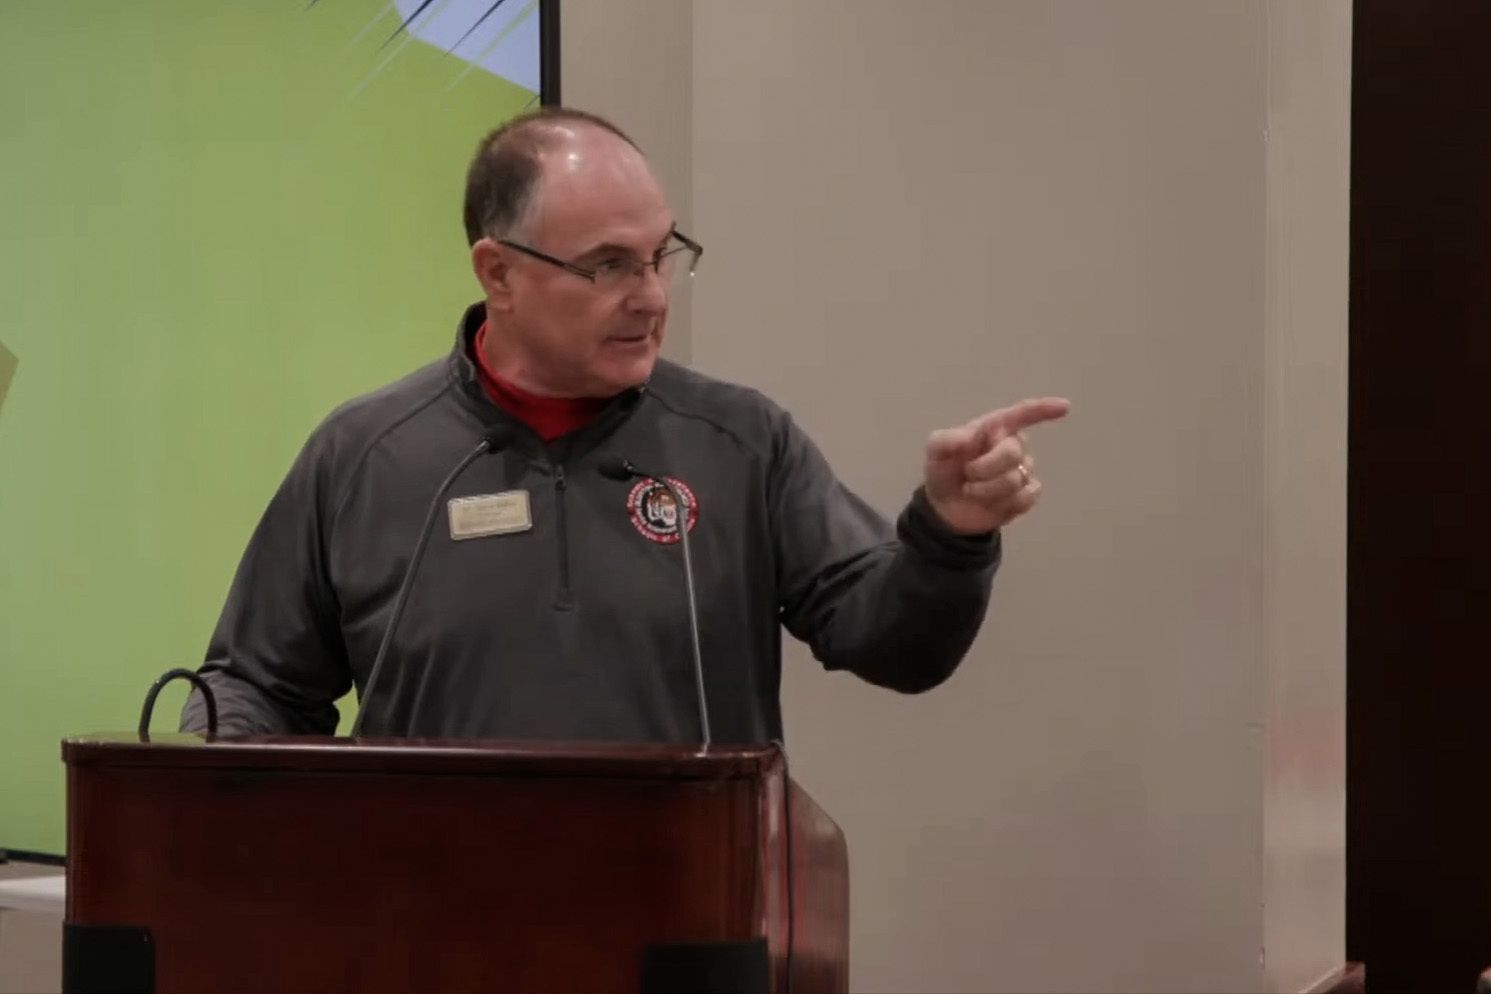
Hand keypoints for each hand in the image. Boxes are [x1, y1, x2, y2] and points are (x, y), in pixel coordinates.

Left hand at [923, 397, 1070, 534]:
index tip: (1064, 407)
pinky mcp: (1027, 495)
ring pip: (1016, 480)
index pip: (1022, 414)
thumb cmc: (944, 470)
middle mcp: (1013, 446)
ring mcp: (1023, 471)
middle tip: (968, 475)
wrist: (945, 508)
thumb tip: (968, 438)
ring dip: (987, 490)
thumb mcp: (935, 452)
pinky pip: (1025, 498)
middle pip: (1013, 453)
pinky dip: (1003, 504)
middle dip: (985, 468)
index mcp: (994, 428)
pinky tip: (991, 503)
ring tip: (973, 491)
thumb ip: (945, 440)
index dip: (1043, 410)